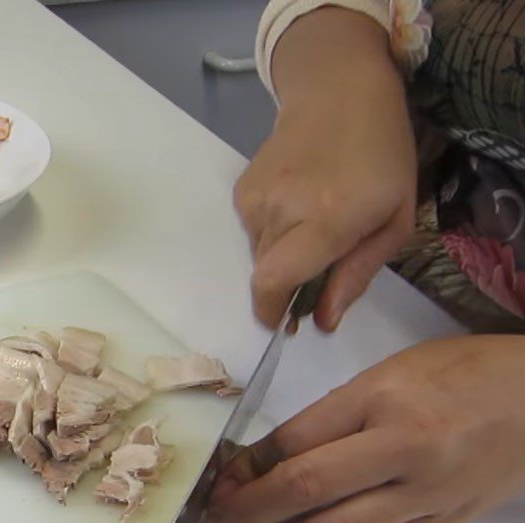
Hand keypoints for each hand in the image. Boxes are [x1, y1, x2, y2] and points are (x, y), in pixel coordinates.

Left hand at [202, 336, 524, 522]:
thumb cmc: (462, 372)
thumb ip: (329, 417)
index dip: (246, 468)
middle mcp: (401, 452)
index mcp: (381, 402)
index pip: (294, 442)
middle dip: (247, 514)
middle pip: (306, 492)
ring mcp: (424, 495)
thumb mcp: (387, 373)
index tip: (219, 482)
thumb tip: (269, 459)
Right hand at [235, 8, 416, 329]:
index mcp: (326, 220)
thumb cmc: (381, 155)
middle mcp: (282, 211)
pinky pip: (251, 231)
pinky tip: (295, 203)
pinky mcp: (242, 189)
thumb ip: (358, 274)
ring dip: (281, 255)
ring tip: (311, 222)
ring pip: (258, 254)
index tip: (280, 321)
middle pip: (266, 274)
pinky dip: (271, 232)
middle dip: (286, 284)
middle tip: (316, 266)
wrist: (339, 89)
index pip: (274, 281)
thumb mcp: (393, 220)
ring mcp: (256, 198)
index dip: (271, 310)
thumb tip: (323, 320)